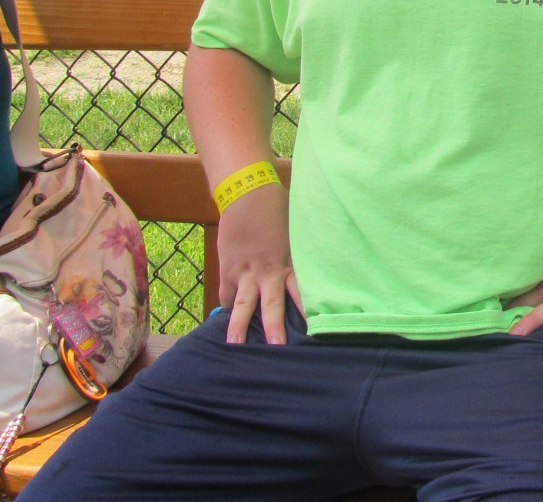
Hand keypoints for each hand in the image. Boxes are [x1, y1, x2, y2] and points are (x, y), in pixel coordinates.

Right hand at [214, 182, 300, 344]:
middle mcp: (268, 272)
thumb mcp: (295, 233)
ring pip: (243, 305)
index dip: (309, 311)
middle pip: (273, 305)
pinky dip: (228, 308)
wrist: (247, 194)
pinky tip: (227, 323)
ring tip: (235, 348)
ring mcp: (246, 272)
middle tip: (278, 349)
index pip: (301, 292)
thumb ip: (299, 254)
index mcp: (289, 263)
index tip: (316, 331)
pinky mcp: (228, 269)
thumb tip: (313, 266)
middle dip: (275, 328)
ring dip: (239, 328)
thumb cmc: (278, 210)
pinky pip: (227, 295)